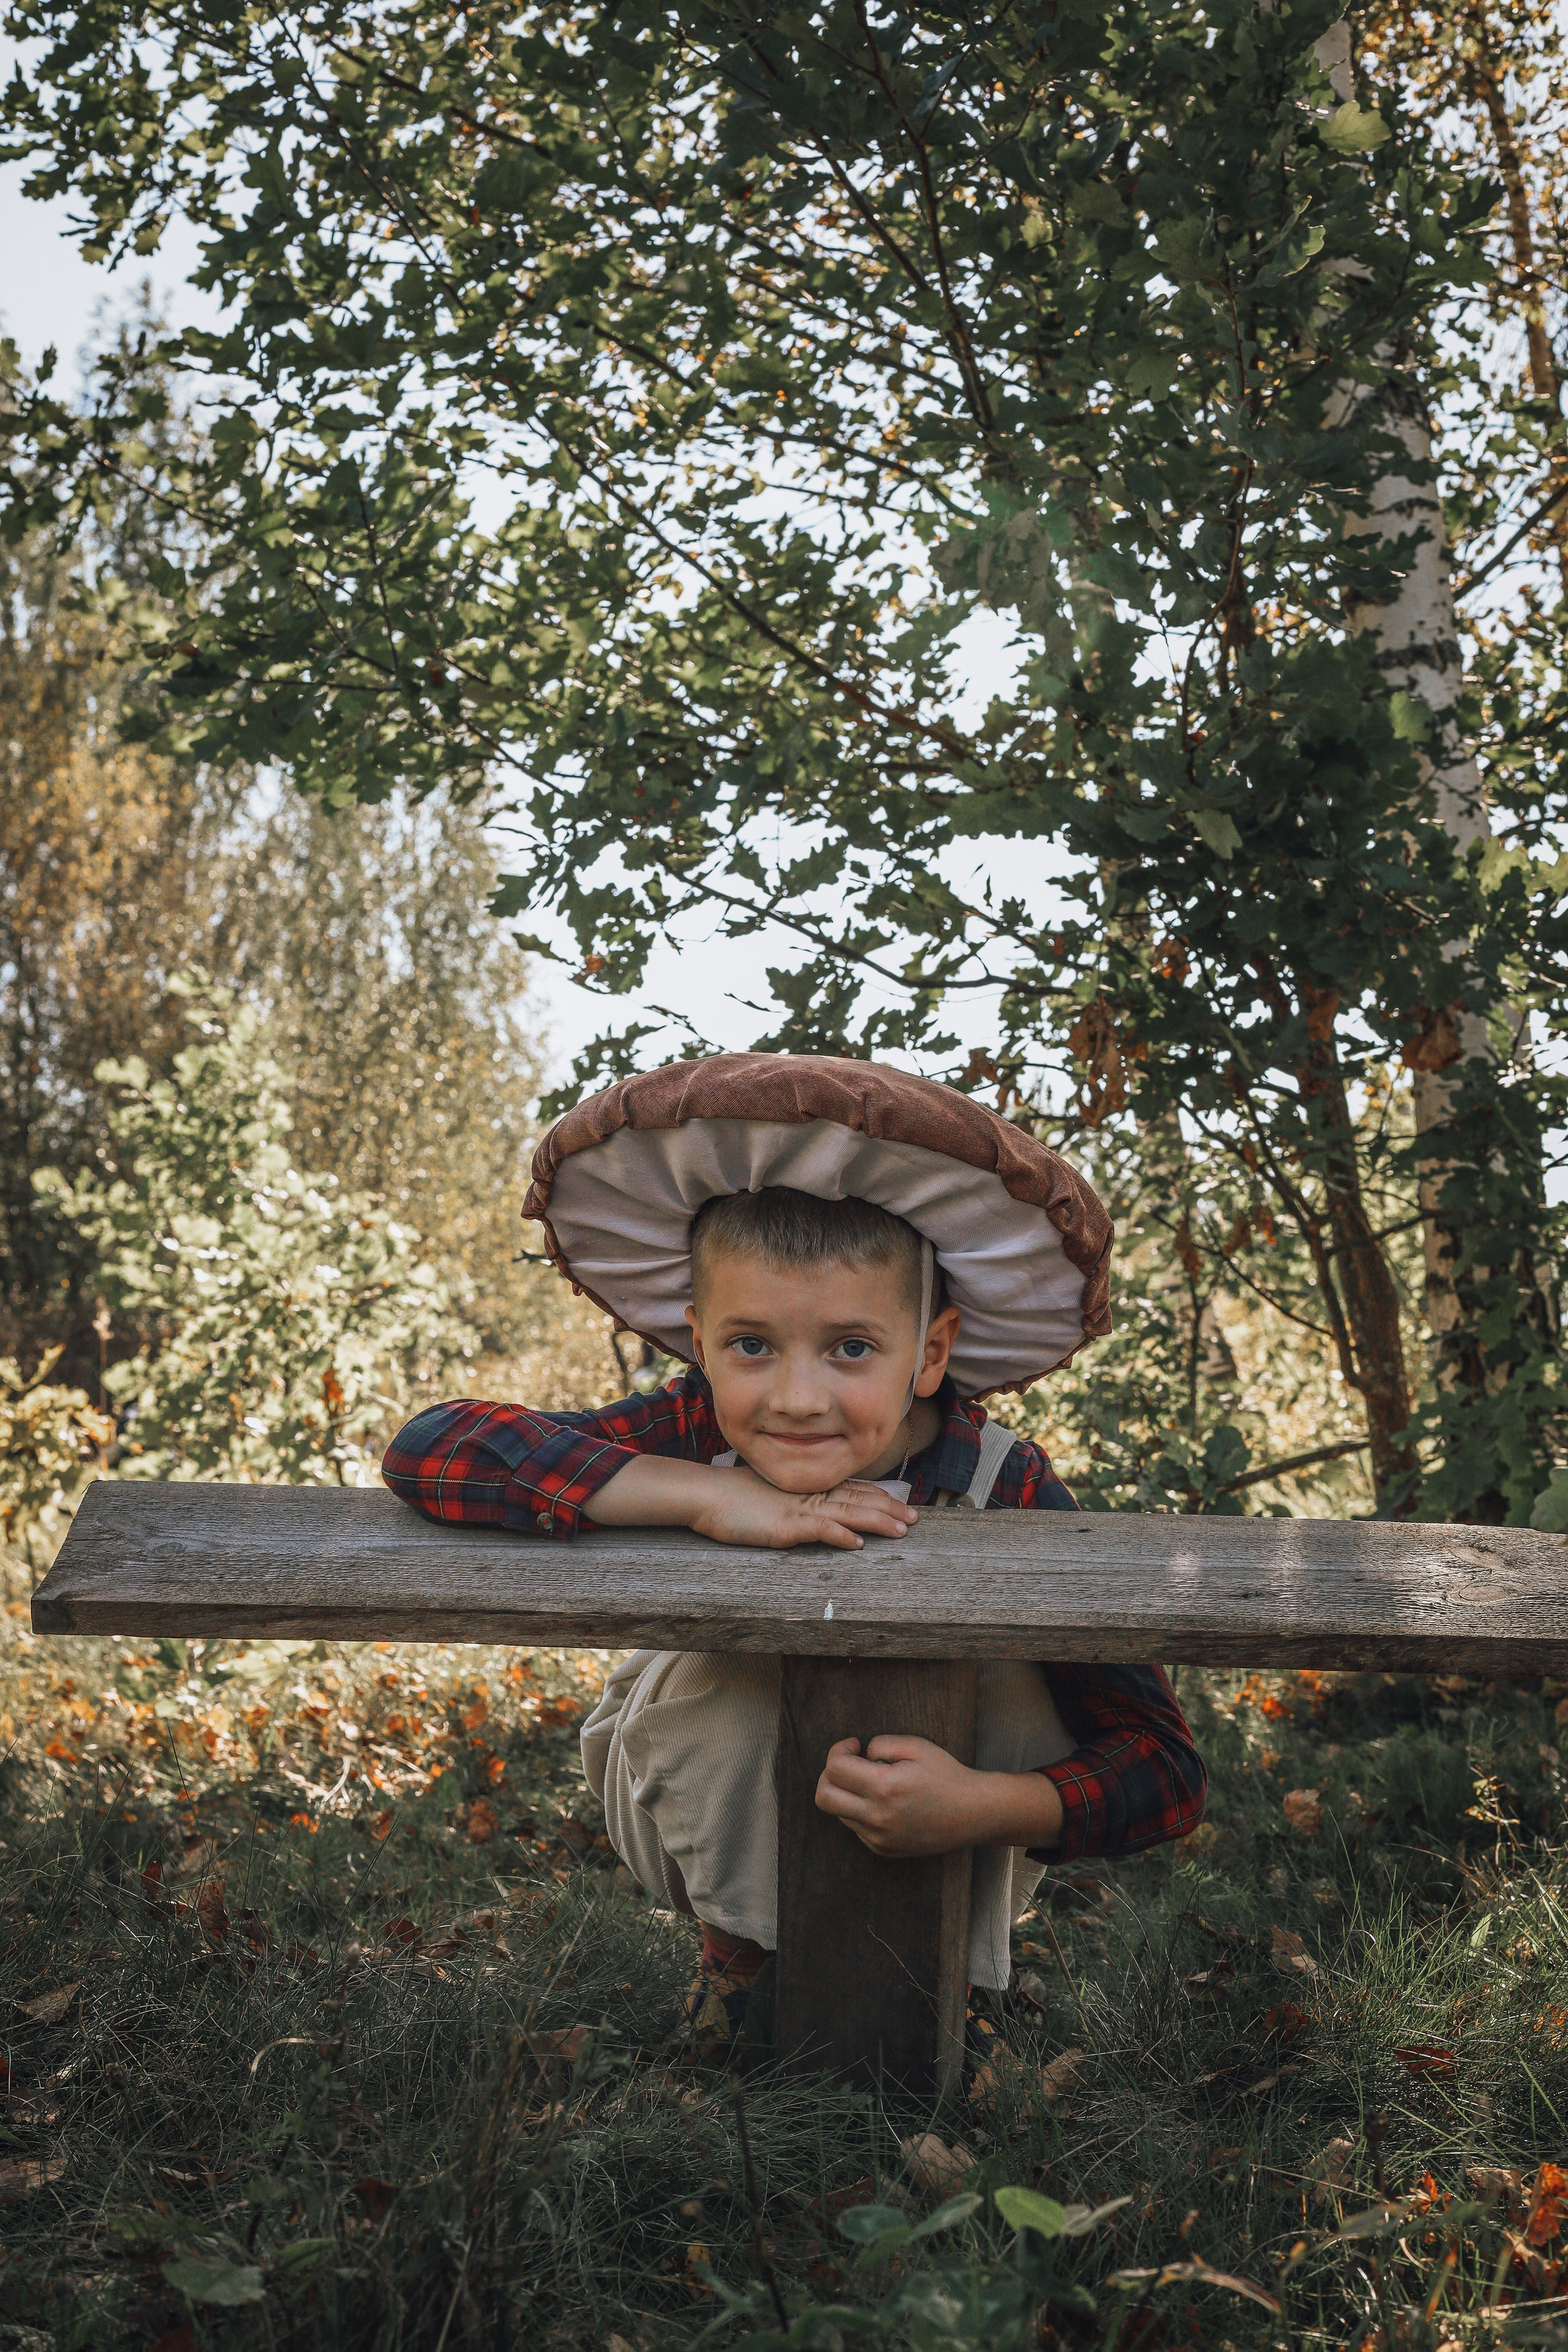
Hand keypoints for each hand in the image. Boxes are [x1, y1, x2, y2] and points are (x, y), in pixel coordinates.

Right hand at [583, 1453, 915, 1550]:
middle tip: (915, 1518)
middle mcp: (808, 1495)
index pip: (851, 1491)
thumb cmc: (733, 1498)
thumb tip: (812, 1514)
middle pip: (857, 1500)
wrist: (705, 1495)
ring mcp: (798, 1509)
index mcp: (806, 1488)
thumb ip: (793, 1502)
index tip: (902, 1505)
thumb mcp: (770, 1497)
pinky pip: (818, 1530)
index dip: (879, 1498)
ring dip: (876, 1521)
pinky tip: (858, 1543)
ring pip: (846, 1513)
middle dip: (888, 1509)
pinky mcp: (784, 1526)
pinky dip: (840, 1534)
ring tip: (901, 1530)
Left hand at [814, 1735, 1064, 1856]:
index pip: (835, 1769)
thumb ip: (882, 1744)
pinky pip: (856, 1828)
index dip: (838, 1750)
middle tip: (849, 1764)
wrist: (973, 1813)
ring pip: (838, 1813)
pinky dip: (859, 1811)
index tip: (855, 1745)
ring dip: (845, 1793)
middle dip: (828, 1774)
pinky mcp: (883, 1849)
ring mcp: (879, 1838)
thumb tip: (860, 1755)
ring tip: (871, 1781)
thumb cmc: (947, 1775)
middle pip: (824, 1797)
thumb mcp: (917, 1746)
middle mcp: (877, 1817)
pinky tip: (883, 1801)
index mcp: (884, 1787)